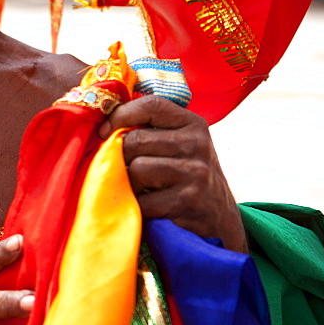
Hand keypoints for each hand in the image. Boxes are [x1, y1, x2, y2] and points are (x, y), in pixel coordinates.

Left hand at [99, 96, 246, 252]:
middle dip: (121, 158)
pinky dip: (136, 207)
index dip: (121, 114)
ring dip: (128, 184)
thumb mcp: (182, 146)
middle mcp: (197, 144)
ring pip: (136, 168)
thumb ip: (154, 131)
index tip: (104, 131)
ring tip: (137, 190)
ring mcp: (194, 173)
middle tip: (123, 171)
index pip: (151, 105)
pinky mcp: (187, 201)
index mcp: (193, 124)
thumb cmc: (188, 178)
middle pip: (136, 140)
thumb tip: (106, 125)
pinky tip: (145, 209)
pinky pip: (142, 200)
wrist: (219, 219)